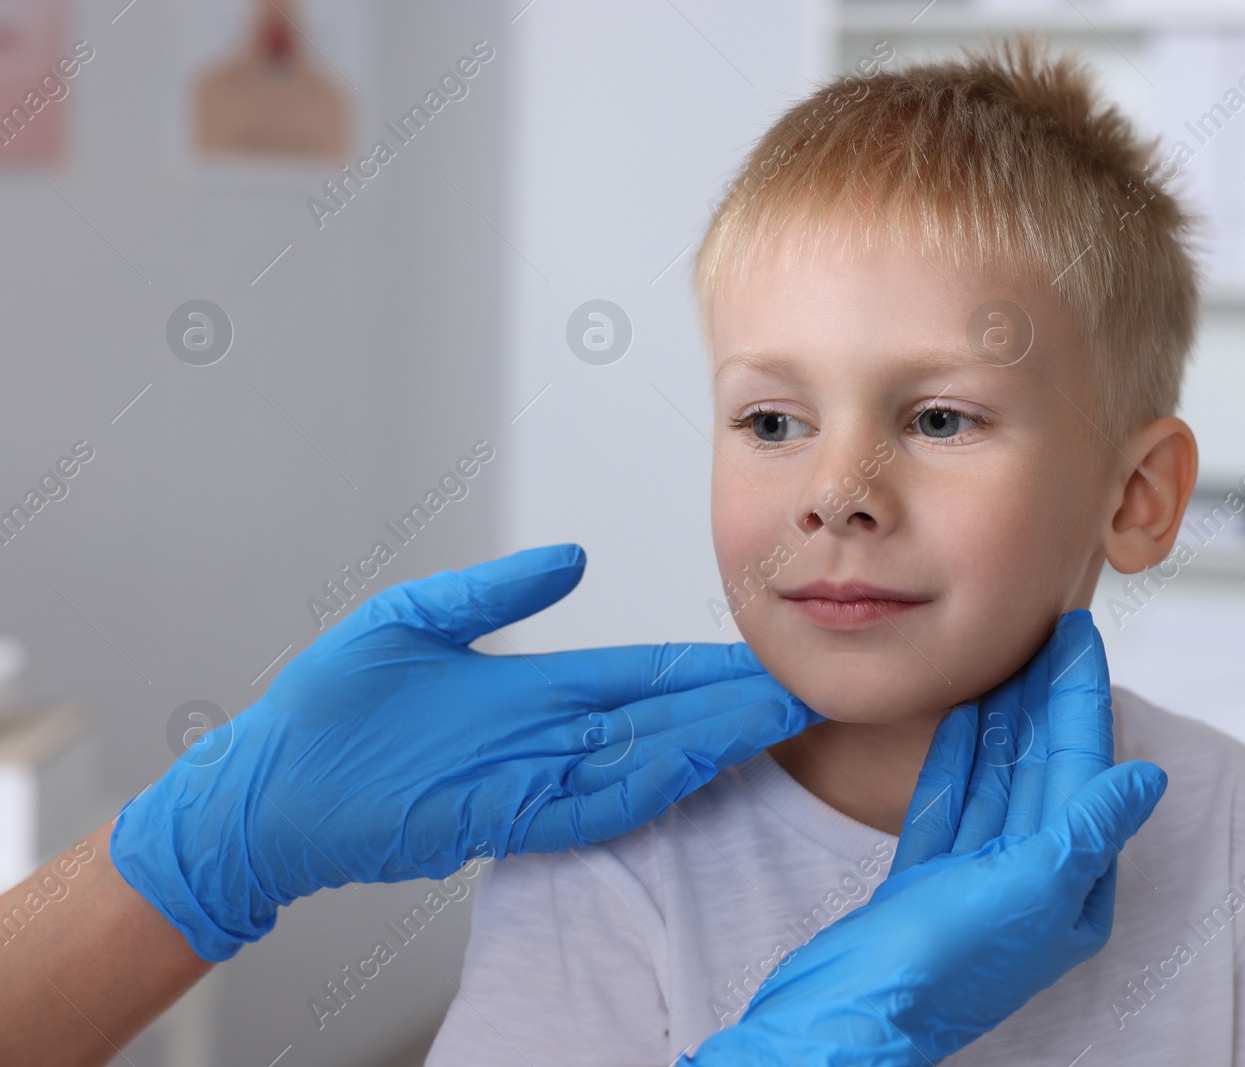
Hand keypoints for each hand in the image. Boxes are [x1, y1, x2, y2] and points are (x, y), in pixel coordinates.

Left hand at [111, 544, 818, 961]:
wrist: (266, 788)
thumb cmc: (328, 713)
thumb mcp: (416, 620)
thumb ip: (496, 592)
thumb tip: (573, 557)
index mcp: (532, 689)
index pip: (638, 675)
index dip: (700, 666)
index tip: (756, 653)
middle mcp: (545, 734)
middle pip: (660, 717)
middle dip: (732, 704)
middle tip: (802, 684)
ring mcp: (531, 776)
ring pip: (645, 759)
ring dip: (712, 738)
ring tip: (775, 714)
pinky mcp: (503, 813)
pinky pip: (596, 802)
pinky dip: (651, 781)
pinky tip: (698, 757)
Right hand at [686, 611, 1166, 1066]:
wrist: (843, 1014)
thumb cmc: (936, 966)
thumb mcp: (1028, 892)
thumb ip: (1086, 830)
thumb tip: (1147, 778)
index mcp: (1066, 893)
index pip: (1082, 771)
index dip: (1081, 698)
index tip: (1080, 636)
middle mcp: (1026, 886)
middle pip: (1043, 768)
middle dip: (1047, 698)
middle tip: (1051, 628)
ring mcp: (971, 884)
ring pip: (997, 781)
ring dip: (1005, 718)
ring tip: (1009, 657)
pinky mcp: (922, 884)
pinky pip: (950, 804)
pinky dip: (959, 757)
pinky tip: (962, 716)